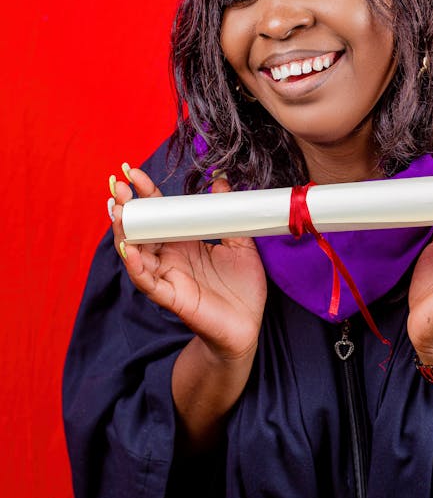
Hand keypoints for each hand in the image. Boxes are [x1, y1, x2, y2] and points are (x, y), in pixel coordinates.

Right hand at [110, 166, 266, 363]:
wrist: (248, 325)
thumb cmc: (242, 287)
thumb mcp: (241, 243)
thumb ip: (228, 213)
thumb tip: (220, 181)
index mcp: (184, 241)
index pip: (159, 212)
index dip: (146, 193)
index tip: (134, 172)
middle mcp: (170, 256)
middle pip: (141, 228)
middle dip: (127, 208)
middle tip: (119, 186)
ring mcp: (167, 276)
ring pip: (136, 252)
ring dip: (125, 232)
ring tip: (118, 212)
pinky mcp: (171, 297)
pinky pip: (148, 281)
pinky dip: (136, 266)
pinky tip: (130, 250)